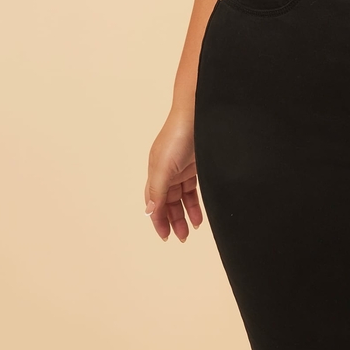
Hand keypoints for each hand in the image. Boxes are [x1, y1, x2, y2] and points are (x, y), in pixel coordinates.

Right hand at [145, 109, 203, 241]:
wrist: (199, 112)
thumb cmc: (178, 134)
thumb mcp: (165, 165)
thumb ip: (157, 189)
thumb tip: (149, 210)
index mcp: (155, 172)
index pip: (154, 202)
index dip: (158, 220)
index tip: (165, 236)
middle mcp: (167, 171)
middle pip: (167, 202)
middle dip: (173, 220)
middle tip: (181, 237)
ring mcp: (182, 168)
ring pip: (181, 197)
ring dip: (185, 213)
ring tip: (192, 229)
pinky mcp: (197, 165)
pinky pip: (193, 189)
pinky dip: (195, 202)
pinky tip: (200, 213)